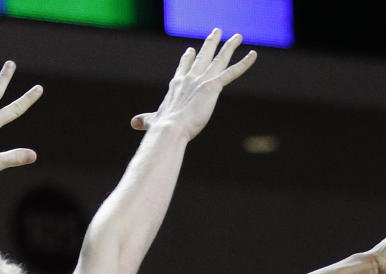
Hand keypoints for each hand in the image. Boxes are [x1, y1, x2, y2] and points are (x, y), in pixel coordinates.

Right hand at [131, 29, 256, 141]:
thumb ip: (145, 120)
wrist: (169, 129)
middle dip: (210, 44)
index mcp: (177, 86)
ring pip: (219, 59)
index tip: (190, 50)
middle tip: (217, 32)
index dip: (187, 59)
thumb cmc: (162, 129)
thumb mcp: (152, 122)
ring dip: (229, 46)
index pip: (184, 68)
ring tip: (238, 36)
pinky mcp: (213, 86)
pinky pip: (232, 72)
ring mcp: (202, 80)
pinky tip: (253, 54)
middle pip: (202, 57)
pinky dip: (243, 63)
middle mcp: (190, 79)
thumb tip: (133, 123)